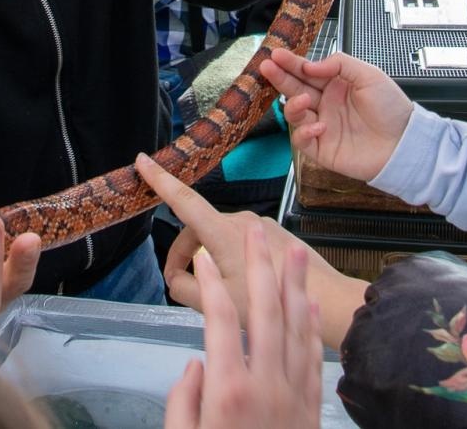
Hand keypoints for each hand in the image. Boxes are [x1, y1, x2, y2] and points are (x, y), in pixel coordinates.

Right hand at [136, 153, 363, 347]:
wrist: (323, 299)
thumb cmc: (270, 304)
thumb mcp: (219, 303)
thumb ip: (186, 287)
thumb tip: (175, 277)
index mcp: (223, 232)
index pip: (183, 200)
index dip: (160, 181)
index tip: (142, 162)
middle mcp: (241, 221)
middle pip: (198, 228)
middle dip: (184, 253)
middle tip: (180, 284)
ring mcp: (261, 225)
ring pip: (220, 237)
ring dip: (209, 258)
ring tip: (215, 292)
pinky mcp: (276, 234)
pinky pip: (242, 242)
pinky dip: (231, 258)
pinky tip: (240, 286)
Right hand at [163, 230, 322, 428]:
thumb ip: (182, 399)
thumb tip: (194, 367)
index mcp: (228, 389)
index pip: (219, 320)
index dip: (208, 284)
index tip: (199, 259)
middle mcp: (265, 383)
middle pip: (265, 311)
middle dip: (260, 265)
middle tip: (254, 233)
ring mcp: (292, 393)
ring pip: (296, 327)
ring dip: (295, 285)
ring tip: (295, 252)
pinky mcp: (310, 406)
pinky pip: (312, 355)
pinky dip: (310, 325)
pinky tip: (310, 303)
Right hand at [260, 48, 410, 181]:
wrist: (404, 144)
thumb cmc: (392, 109)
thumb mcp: (369, 75)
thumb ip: (339, 64)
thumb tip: (311, 66)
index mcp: (336, 85)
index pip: (307, 72)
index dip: (291, 63)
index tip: (277, 54)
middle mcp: (326, 104)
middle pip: (295, 88)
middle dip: (280, 77)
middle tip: (267, 67)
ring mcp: (322, 125)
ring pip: (294, 113)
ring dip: (293, 105)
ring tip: (303, 99)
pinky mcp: (322, 148)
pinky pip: (302, 139)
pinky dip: (304, 132)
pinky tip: (318, 126)